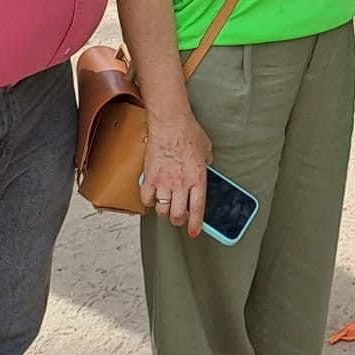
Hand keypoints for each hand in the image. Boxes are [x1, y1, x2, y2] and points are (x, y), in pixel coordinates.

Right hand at [140, 105, 211, 234]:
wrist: (170, 123)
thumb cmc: (189, 133)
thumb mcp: (207, 150)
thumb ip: (206, 164)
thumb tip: (206, 169)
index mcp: (198, 178)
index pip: (197, 209)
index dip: (195, 224)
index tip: (194, 231)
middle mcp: (181, 184)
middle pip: (177, 215)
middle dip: (179, 221)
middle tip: (179, 217)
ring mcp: (164, 182)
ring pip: (162, 210)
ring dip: (165, 212)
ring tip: (167, 206)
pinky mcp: (149, 177)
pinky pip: (147, 199)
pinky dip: (149, 202)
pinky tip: (153, 198)